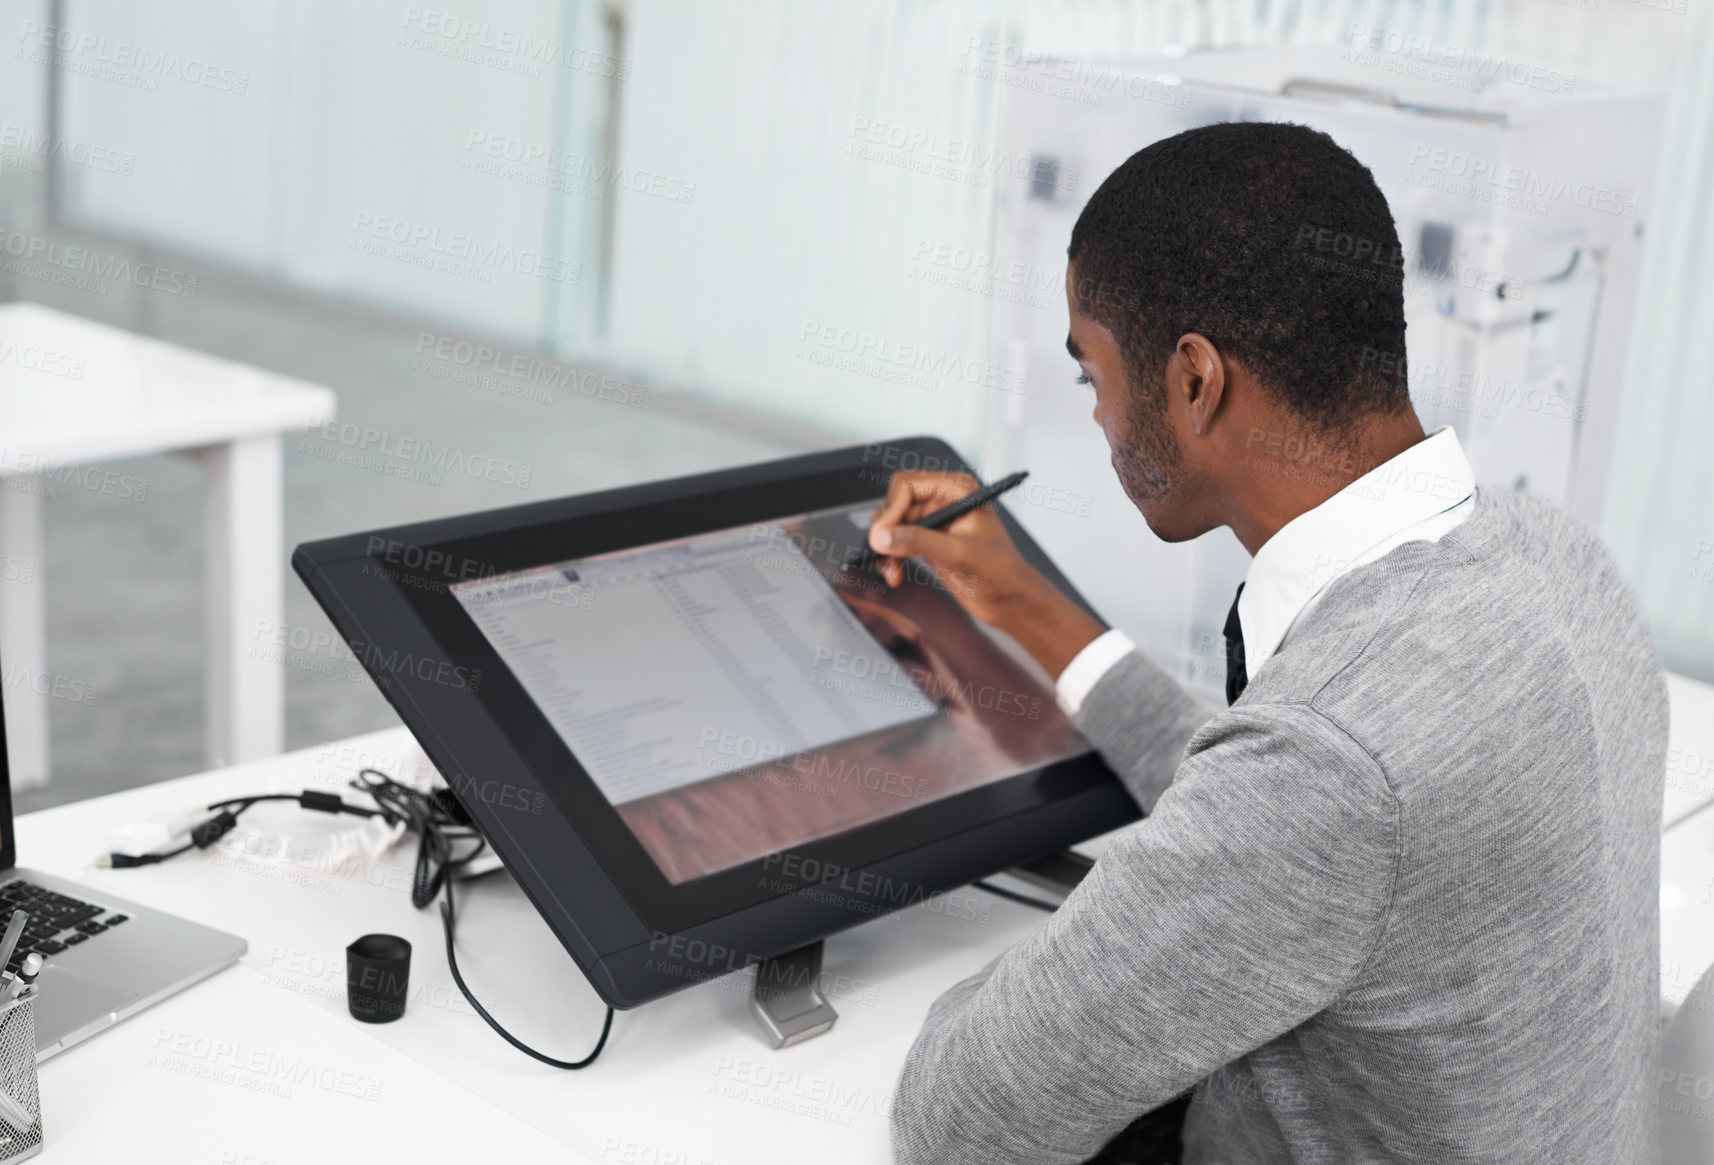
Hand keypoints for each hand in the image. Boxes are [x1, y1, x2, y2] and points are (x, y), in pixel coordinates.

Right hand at [866, 472, 1105, 678]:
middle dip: (886, 531)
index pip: (907, 485)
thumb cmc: (1001, 573)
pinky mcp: (929, 542)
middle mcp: (944, 500)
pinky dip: (891, 557)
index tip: (883, 536)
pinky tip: (896, 574)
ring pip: (892, 525)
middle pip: (895, 504)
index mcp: (957, 490)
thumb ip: (919, 542)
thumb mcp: (959, 554)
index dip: (891, 509)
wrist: (1011, 601)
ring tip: (892, 571)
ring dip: (886, 548)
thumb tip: (883, 537)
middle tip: (883, 555)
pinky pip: (897, 542)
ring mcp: (935, 522)